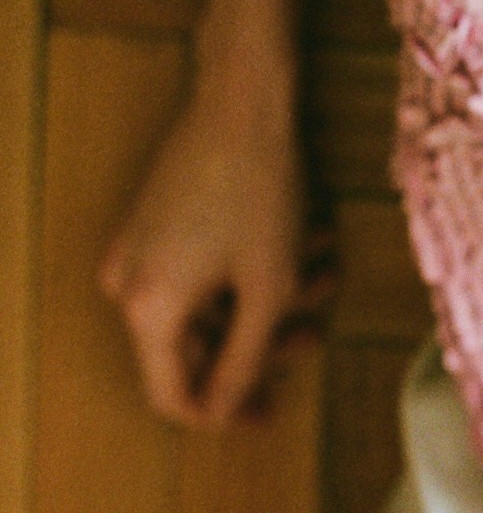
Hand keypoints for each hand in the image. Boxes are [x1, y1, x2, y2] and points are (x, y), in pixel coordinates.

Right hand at [98, 74, 335, 428]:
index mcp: (146, 309)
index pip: (174, 394)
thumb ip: (245, 360)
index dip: (224, 412)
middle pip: (198, 346)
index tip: (271, 413)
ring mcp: (139, 249)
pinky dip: (252, 265)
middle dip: (263, 340)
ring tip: (323, 268)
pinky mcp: (156, 221)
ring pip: (209, 303)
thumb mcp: (268, 289)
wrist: (243, 99)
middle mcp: (128, 283)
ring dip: (269, 296)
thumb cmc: (259, 189)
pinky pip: (202, 267)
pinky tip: (306, 239)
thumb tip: (225, 411)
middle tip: (312, 331)